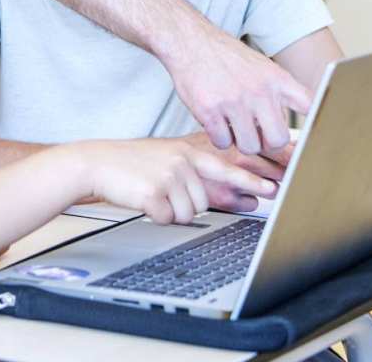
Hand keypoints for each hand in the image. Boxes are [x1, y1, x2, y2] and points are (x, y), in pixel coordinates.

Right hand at [77, 139, 278, 225]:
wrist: (97, 163)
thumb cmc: (132, 163)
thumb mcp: (166, 157)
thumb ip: (192, 168)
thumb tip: (219, 187)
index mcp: (187, 152)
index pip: (227, 169)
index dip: (251, 182)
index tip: (274, 189)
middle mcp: (182, 161)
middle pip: (203, 202)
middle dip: (183, 204)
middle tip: (162, 190)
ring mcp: (168, 175)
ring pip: (187, 214)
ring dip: (169, 211)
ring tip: (151, 191)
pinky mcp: (154, 192)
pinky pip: (167, 218)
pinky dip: (154, 215)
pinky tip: (142, 198)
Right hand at [166, 19, 311, 154]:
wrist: (189, 40)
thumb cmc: (226, 56)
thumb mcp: (261, 66)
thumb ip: (279, 91)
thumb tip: (297, 126)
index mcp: (276, 78)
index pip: (310, 106)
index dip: (315, 125)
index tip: (308, 138)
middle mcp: (258, 90)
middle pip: (277, 139)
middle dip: (266, 142)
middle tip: (255, 133)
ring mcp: (233, 101)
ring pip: (248, 145)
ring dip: (239, 140)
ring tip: (232, 124)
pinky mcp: (209, 110)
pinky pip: (222, 141)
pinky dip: (218, 137)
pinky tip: (215, 121)